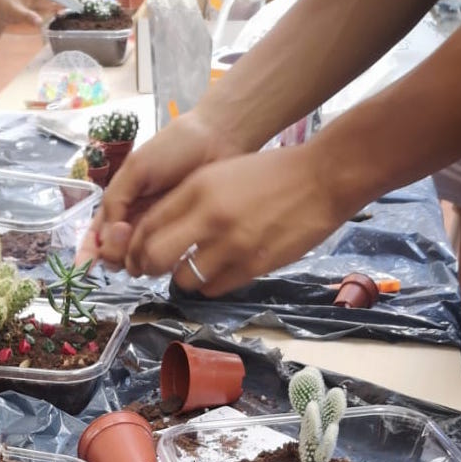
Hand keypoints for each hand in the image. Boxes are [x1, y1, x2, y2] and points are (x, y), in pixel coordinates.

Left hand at [0, 0, 85, 26]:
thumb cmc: (3, 6)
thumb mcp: (15, 12)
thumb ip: (27, 17)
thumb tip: (39, 23)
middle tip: (80, 6)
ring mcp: (38, 2)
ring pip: (56, 1)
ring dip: (65, 5)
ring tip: (76, 9)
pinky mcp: (35, 8)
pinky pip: (50, 8)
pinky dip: (57, 10)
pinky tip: (61, 14)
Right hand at [75, 110, 245, 267]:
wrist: (216, 143)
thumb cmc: (172, 149)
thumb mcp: (135, 169)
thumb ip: (114, 201)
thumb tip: (106, 239)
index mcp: (119, 205)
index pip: (95, 237)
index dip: (86, 254)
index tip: (84, 265)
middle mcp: (135, 223)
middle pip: (113, 255)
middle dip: (112, 251)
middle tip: (124, 231)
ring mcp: (158, 232)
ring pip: (136, 262)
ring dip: (133, 258)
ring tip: (144, 236)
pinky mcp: (181, 237)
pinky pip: (163, 258)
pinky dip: (157, 260)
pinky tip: (161, 249)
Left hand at [113, 144, 353, 296]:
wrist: (323, 179)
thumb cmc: (272, 173)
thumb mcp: (222, 173)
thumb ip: (189, 199)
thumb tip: (160, 231)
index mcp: (197, 187)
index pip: (148, 225)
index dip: (137, 245)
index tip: (139, 253)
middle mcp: (209, 216)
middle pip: (155, 257)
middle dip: (151, 267)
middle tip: (160, 267)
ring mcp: (232, 243)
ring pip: (184, 279)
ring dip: (185, 277)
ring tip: (198, 266)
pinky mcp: (253, 265)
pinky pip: (215, 288)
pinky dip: (212, 284)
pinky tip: (222, 270)